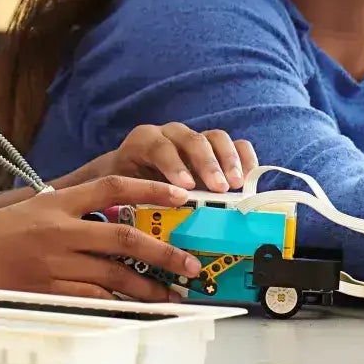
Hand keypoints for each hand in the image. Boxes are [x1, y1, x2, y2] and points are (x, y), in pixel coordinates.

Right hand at [0, 176, 205, 302]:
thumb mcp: (31, 210)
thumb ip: (70, 214)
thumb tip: (115, 225)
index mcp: (57, 203)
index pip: (112, 186)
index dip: (150, 188)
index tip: (181, 194)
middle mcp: (59, 229)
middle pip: (125, 236)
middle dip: (164, 251)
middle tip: (190, 263)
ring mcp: (53, 261)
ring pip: (114, 273)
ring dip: (147, 285)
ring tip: (171, 293)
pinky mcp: (45, 288)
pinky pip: (92, 295)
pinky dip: (117, 301)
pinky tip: (135, 306)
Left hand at [58, 124, 256, 194]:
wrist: (129, 175)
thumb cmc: (121, 189)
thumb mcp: (114, 193)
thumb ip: (118, 202)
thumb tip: (117, 229)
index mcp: (143, 142)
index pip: (159, 146)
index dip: (173, 165)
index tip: (185, 188)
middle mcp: (170, 135)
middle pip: (192, 139)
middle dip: (206, 164)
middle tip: (219, 189)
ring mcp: (195, 139)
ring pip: (215, 138)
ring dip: (228, 161)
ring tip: (237, 186)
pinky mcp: (215, 149)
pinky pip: (235, 144)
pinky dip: (244, 159)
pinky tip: (249, 180)